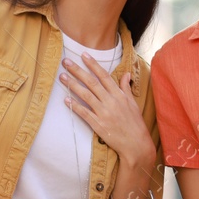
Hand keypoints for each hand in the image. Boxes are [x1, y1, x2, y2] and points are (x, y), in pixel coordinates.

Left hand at [59, 56, 155, 173]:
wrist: (136, 144)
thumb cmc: (135, 123)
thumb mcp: (133, 103)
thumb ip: (126, 88)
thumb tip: (126, 74)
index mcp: (119, 95)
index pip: (104, 76)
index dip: (93, 65)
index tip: (83, 55)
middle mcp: (111, 102)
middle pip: (92, 83)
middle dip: (78, 71)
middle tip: (66, 62)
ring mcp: (104, 113)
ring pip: (86, 96)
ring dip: (73, 85)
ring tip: (62, 77)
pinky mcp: (98, 125)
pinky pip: (84, 113)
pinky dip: (75, 106)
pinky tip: (66, 100)